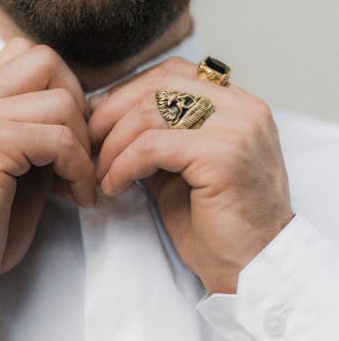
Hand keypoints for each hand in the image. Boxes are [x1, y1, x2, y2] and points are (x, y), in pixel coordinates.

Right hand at [0, 39, 95, 299]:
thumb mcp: (15, 168)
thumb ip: (40, 137)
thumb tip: (82, 125)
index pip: (27, 54)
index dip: (62, 86)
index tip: (69, 133)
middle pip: (47, 60)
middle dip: (77, 104)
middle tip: (78, 150)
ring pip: (60, 100)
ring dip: (82, 144)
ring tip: (77, 180)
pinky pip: (59, 139)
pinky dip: (79, 169)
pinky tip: (77, 197)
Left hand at [90, 57, 292, 293]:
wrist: (251, 268)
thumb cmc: (214, 222)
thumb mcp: (179, 168)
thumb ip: (154, 138)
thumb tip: (106, 120)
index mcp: (235, 104)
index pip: (171, 73)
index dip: (128, 93)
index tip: (101, 122)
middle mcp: (240, 107)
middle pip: (157, 85)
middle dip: (111, 114)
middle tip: (89, 144)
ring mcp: (235, 127)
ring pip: (149, 113)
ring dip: (113, 145)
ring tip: (101, 173)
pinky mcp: (222, 154)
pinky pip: (151, 146)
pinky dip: (123, 165)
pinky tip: (114, 186)